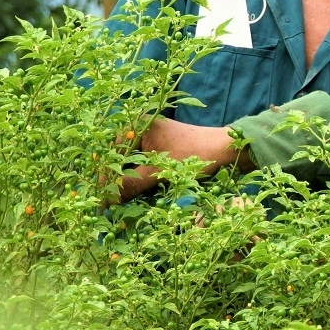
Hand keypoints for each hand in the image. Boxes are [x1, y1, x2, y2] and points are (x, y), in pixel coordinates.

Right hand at [115, 117, 249, 200]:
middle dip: (116, 182)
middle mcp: (143, 129)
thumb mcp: (160, 170)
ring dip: (128, 184)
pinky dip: (141, 182)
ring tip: (120, 203)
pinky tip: (137, 197)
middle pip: (121, 160)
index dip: (105, 176)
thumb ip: (132, 184)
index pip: (112, 153)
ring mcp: (154, 141)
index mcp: (139, 124)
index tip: (99, 198)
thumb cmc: (196, 154)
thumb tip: (106, 201)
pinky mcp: (163, 152)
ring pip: (133, 166)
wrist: (230, 151)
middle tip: (108, 205)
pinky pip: (145, 168)